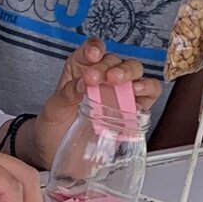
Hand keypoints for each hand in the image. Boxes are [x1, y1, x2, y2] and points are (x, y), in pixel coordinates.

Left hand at [30, 39, 162, 168]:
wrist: (59, 153)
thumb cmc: (54, 127)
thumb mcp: (53, 109)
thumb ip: (65, 94)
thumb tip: (81, 84)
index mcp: (81, 69)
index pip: (92, 49)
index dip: (95, 48)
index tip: (92, 56)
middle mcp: (103, 77)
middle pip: (114, 60)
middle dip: (107, 65)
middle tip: (95, 78)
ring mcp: (120, 92)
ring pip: (134, 70)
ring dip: (127, 72)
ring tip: (116, 81)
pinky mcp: (134, 108)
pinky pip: (149, 91)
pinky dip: (148, 87)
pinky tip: (137, 91)